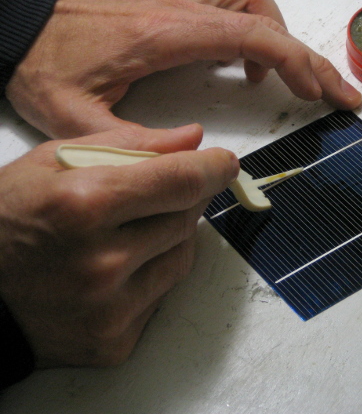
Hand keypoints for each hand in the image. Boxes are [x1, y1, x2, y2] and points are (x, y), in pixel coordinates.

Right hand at [0, 124, 237, 366]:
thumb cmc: (4, 221)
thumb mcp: (52, 162)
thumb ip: (130, 143)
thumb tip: (192, 137)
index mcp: (84, 205)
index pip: (182, 180)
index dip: (213, 167)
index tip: (224, 162)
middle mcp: (101, 262)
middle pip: (187, 217)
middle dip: (182, 197)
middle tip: (153, 193)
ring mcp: (109, 307)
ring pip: (182, 255)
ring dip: (170, 235)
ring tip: (128, 229)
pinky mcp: (114, 340)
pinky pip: (161, 293)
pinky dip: (151, 273)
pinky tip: (117, 266)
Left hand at [5, 0, 361, 138]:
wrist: (18, 22)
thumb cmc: (43, 63)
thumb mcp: (74, 120)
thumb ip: (133, 146)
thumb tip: (194, 153)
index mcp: (166, 34)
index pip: (253, 34)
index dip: (297, 64)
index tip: (321, 95)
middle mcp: (181, 9)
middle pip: (266, 12)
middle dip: (307, 53)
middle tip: (333, 92)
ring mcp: (179, 2)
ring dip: (280, 35)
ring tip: (286, 79)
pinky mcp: (174, 7)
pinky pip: (233, 5)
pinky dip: (255, 32)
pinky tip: (247, 67)